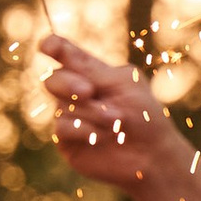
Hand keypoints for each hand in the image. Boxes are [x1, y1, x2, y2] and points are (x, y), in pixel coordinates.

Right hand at [42, 38, 200, 200]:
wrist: (153, 156)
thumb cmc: (145, 116)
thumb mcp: (122, 84)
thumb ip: (89, 68)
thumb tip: (53, 44)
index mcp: (92, 73)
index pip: (65, 54)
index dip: (53, 47)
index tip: (47, 45)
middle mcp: (76, 93)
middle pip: (54, 79)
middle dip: (68, 84)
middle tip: (88, 91)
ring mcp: (70, 116)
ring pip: (63, 106)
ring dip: (92, 112)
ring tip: (116, 121)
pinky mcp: (67, 141)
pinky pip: (62, 127)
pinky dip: (81, 128)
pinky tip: (99, 136)